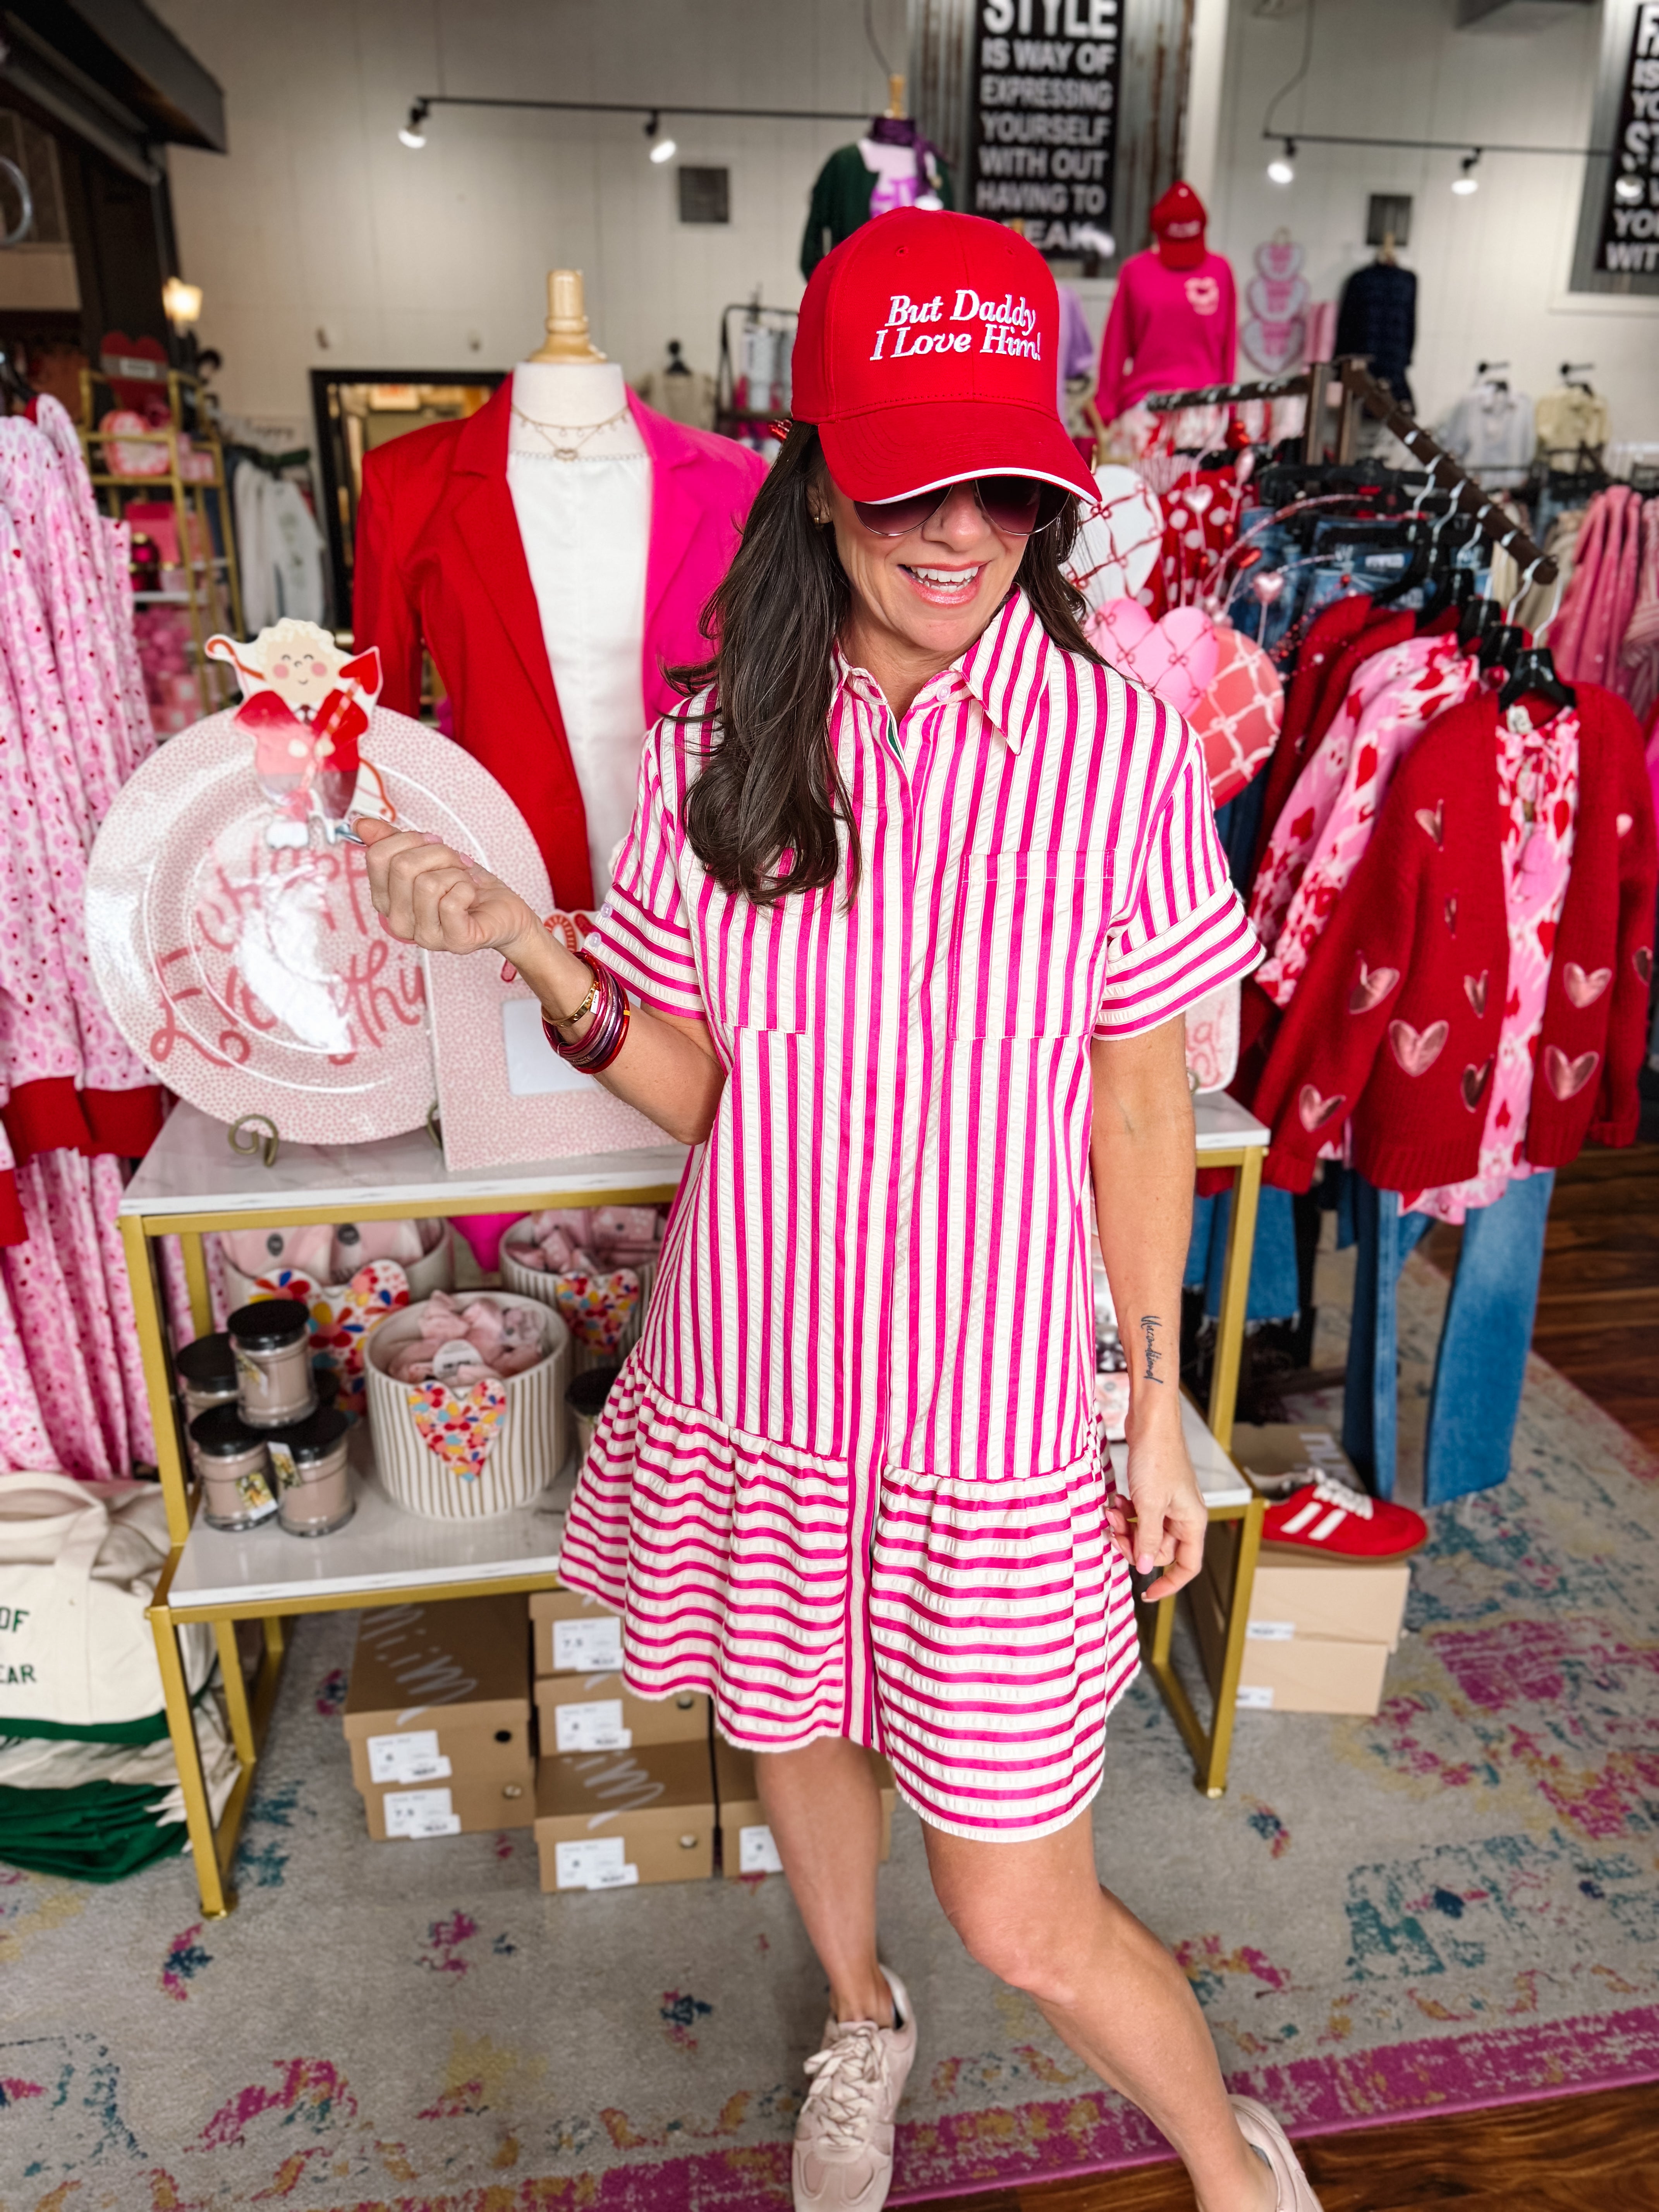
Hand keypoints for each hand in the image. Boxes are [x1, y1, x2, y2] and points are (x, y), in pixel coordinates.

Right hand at [355, 816, 538, 963]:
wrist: (502, 911)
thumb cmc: (465, 886)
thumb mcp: (428, 856)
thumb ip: (393, 841)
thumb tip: (361, 824)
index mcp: (386, 900)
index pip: (377, 856)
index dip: (408, 839)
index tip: (432, 844)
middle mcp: (399, 922)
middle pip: (403, 867)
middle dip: (438, 854)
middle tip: (456, 863)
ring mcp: (425, 936)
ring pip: (428, 883)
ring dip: (456, 873)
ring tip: (464, 882)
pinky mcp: (454, 941)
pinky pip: (451, 901)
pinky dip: (468, 887)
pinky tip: (472, 896)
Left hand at [1111, 1424, 1206, 1602]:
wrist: (1150, 1422)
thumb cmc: (1157, 1457)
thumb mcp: (1149, 1505)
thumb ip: (1147, 1539)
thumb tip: (1145, 1568)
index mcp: (1191, 1522)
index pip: (1187, 1566)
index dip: (1169, 1583)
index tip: (1147, 1593)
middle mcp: (1183, 1516)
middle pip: (1158, 1551)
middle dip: (1134, 1545)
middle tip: (1115, 1533)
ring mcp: (1168, 1504)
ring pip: (1144, 1533)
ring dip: (1125, 1527)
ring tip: (1111, 1511)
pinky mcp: (1153, 1493)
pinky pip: (1137, 1515)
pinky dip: (1125, 1512)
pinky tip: (1116, 1500)